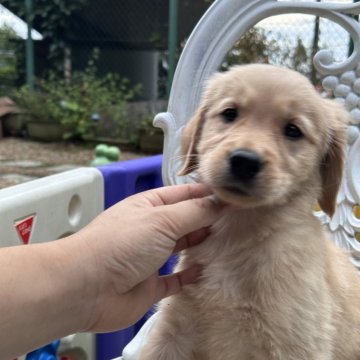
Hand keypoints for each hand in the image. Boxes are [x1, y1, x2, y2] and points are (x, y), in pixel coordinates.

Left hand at [77, 184, 222, 331]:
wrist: (87, 287)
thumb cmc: (120, 244)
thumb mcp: (162, 220)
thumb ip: (195, 211)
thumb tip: (221, 200)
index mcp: (149, 206)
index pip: (184, 194)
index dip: (208, 194)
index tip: (233, 196)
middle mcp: (150, 229)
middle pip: (185, 220)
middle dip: (208, 219)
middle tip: (237, 221)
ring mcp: (149, 256)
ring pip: (181, 248)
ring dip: (200, 245)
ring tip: (227, 242)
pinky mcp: (149, 284)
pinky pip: (174, 278)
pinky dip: (188, 275)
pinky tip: (203, 271)